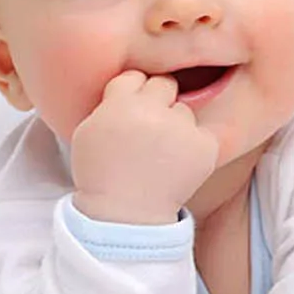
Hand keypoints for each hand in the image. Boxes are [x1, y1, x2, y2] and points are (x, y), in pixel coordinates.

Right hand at [69, 70, 219, 225]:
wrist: (126, 216)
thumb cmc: (103, 176)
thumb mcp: (88, 131)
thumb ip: (109, 102)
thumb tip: (131, 84)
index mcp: (120, 103)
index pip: (135, 77)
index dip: (133, 94)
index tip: (131, 114)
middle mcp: (153, 110)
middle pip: (164, 85)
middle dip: (158, 103)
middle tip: (150, 132)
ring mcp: (182, 128)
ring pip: (184, 111)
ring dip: (177, 126)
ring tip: (161, 156)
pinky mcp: (205, 146)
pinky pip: (204, 134)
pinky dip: (196, 148)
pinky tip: (178, 166)